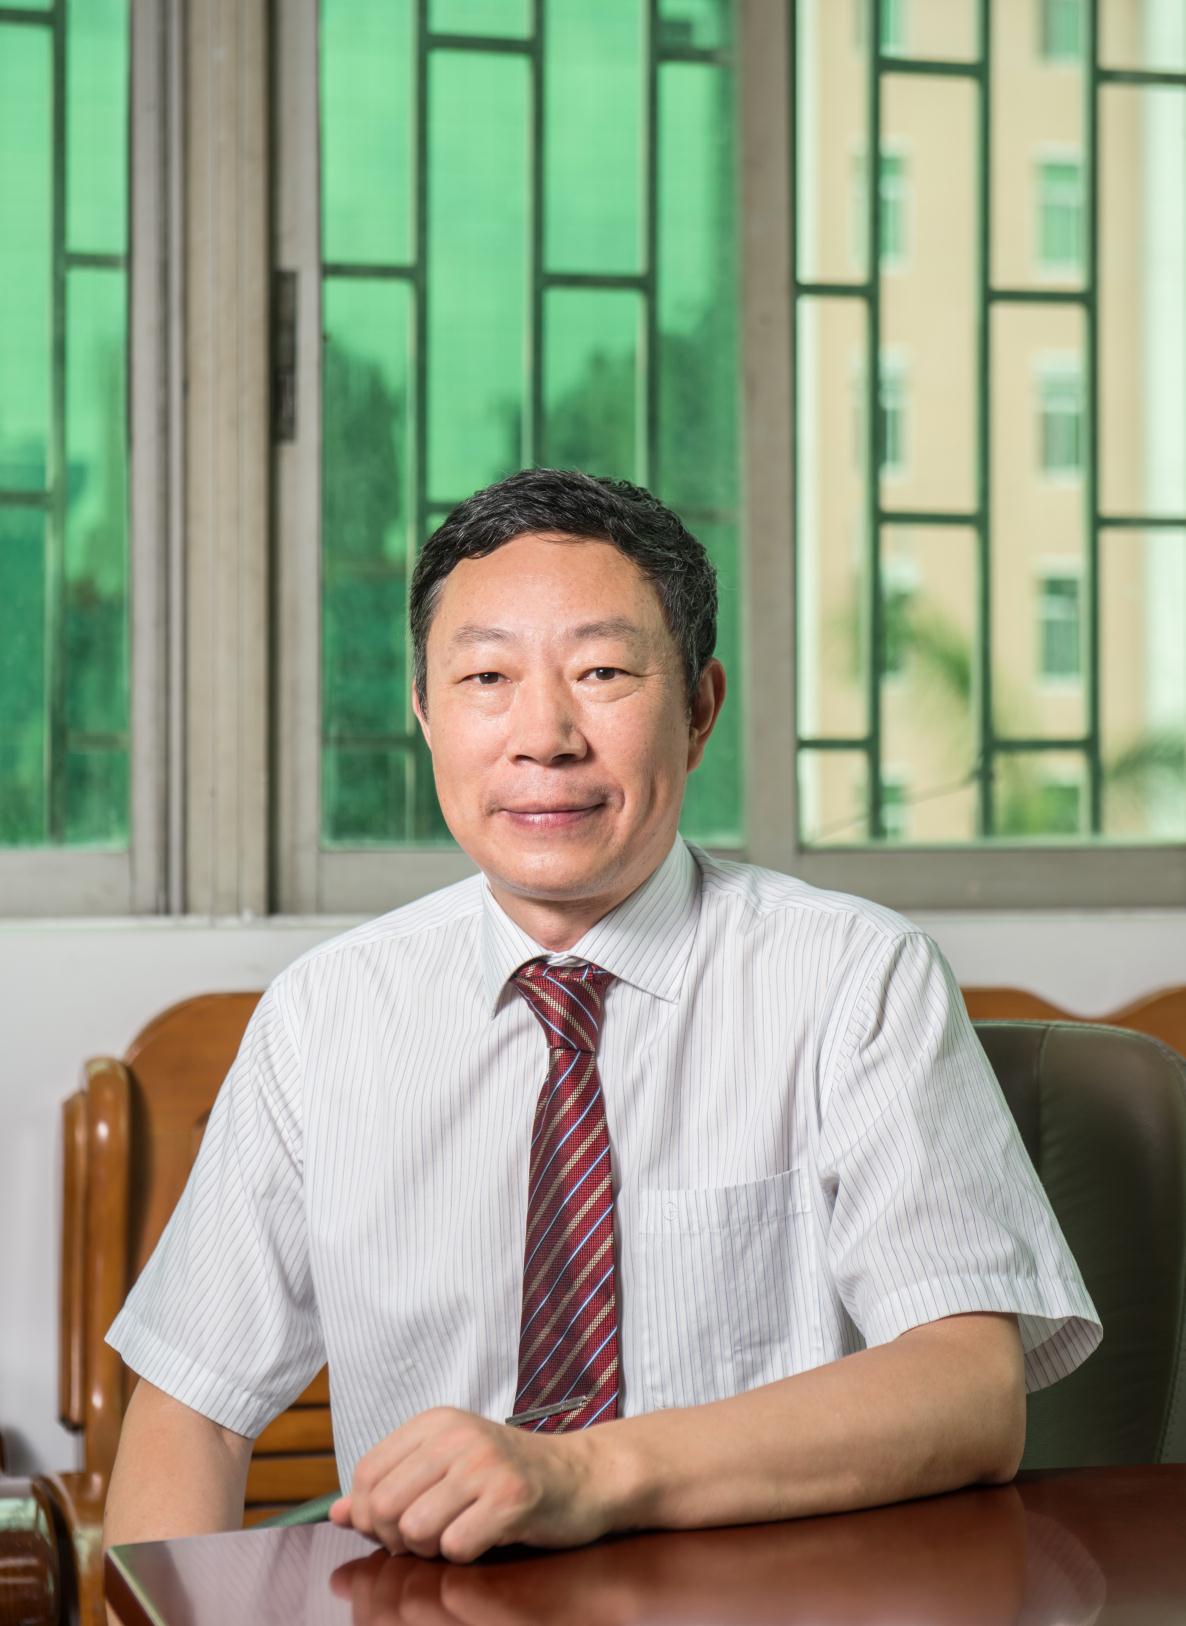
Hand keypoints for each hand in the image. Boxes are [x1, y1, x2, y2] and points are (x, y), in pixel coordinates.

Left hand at [327, 1406, 615, 1562]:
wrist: (582, 1477)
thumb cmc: (508, 1476)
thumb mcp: (446, 1468)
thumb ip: (391, 1485)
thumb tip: (336, 1512)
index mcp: (435, 1423)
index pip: (366, 1476)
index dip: (368, 1514)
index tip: (394, 1527)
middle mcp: (456, 1436)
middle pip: (383, 1507)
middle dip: (397, 1538)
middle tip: (429, 1537)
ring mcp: (485, 1465)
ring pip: (415, 1529)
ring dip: (431, 1548)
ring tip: (458, 1534)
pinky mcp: (511, 1498)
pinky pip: (456, 1546)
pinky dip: (464, 1553)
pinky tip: (486, 1536)